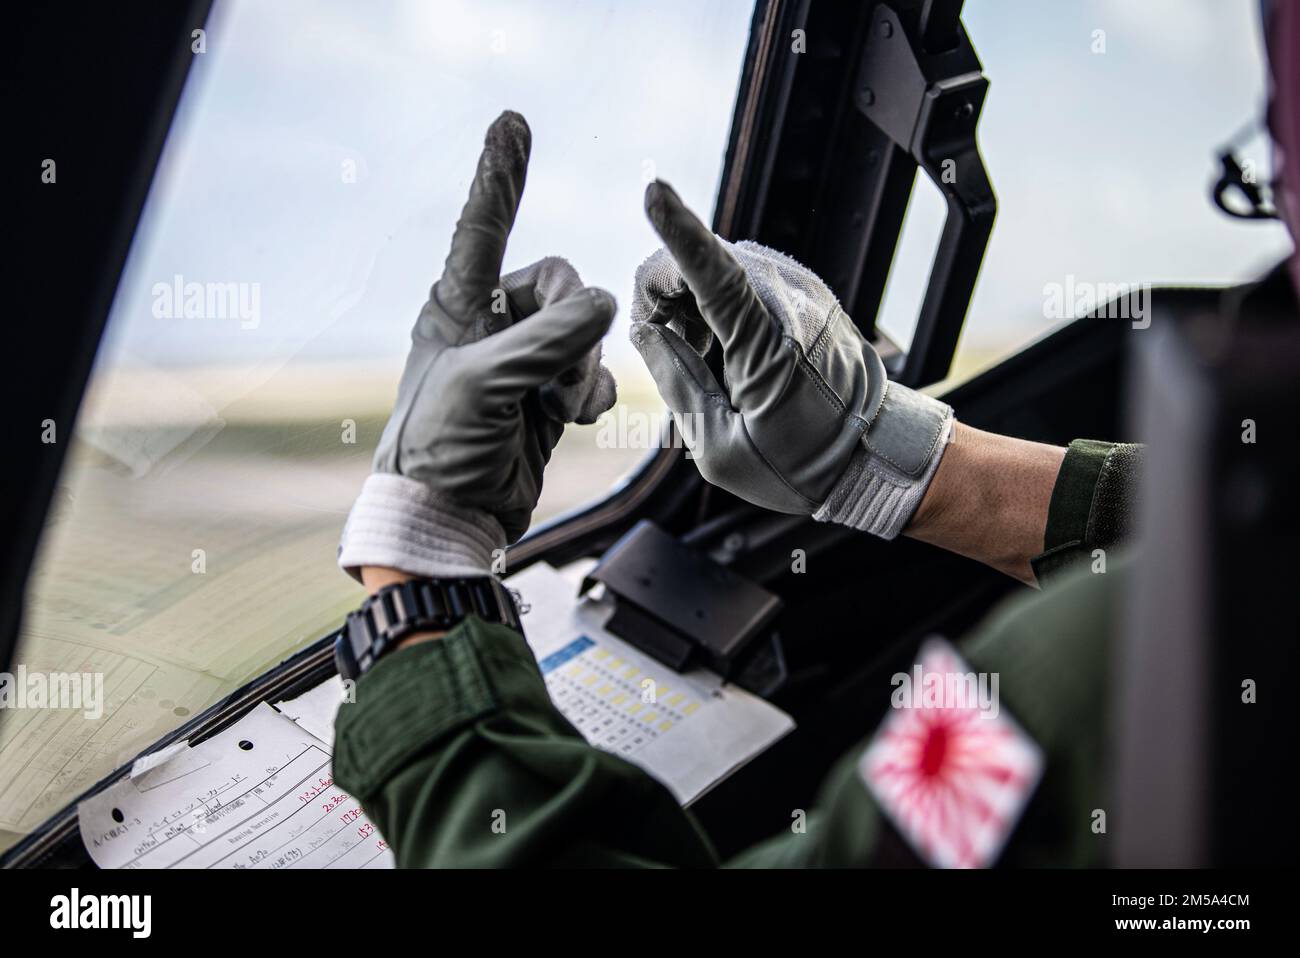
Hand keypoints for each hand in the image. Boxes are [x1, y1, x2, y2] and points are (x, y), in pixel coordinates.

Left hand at [339, 112, 616, 580]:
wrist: (450, 519)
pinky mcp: (545, 393)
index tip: (512, 123)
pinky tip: (572, 417)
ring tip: (553, 407)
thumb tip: (607, 302)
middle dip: (570, 329)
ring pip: (584, 329)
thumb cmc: (441, 448)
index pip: (483, 229)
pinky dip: (589, 390)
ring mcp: (521, 359)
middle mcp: (489, 323)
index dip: (501, 177)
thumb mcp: (485, 383)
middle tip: (548, 381)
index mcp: (456, 306)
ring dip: (580, 367)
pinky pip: (591, 369)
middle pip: (561, 284)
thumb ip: (547, 337)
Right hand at [630, 180, 951, 539]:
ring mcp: (798, 288)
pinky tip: (724, 355)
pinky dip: (712, 308)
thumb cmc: (800, 463)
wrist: (872, 452)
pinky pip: (735, 278)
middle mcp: (787, 301)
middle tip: (672, 358)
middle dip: (662, 300)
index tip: (653, 189)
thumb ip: (677, 384)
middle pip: (696, 264)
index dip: (678, 230)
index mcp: (768, 346)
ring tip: (707, 367)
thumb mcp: (720, 450)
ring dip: (687, 307)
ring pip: (712, 267)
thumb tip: (648, 332)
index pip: (713, 273)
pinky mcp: (800, 288)